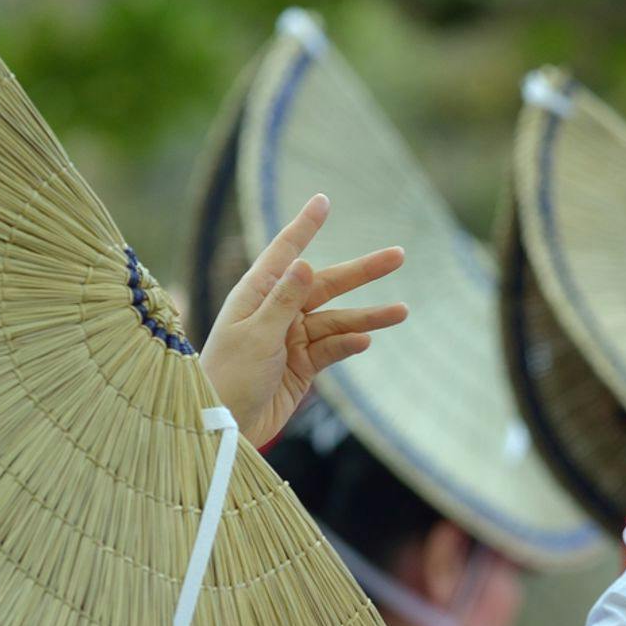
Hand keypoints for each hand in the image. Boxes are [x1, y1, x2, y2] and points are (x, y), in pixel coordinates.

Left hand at [198, 193, 407, 446]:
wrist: (224, 425)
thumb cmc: (228, 376)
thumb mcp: (256, 336)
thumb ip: (283, 301)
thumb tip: (305, 262)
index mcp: (256, 294)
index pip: (285, 252)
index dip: (305, 226)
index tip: (323, 200)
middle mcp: (276, 310)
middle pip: (325, 284)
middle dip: (361, 272)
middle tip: (398, 255)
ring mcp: (291, 338)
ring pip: (336, 319)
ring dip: (367, 316)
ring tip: (401, 311)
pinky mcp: (302, 365)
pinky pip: (331, 349)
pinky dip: (348, 345)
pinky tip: (365, 342)